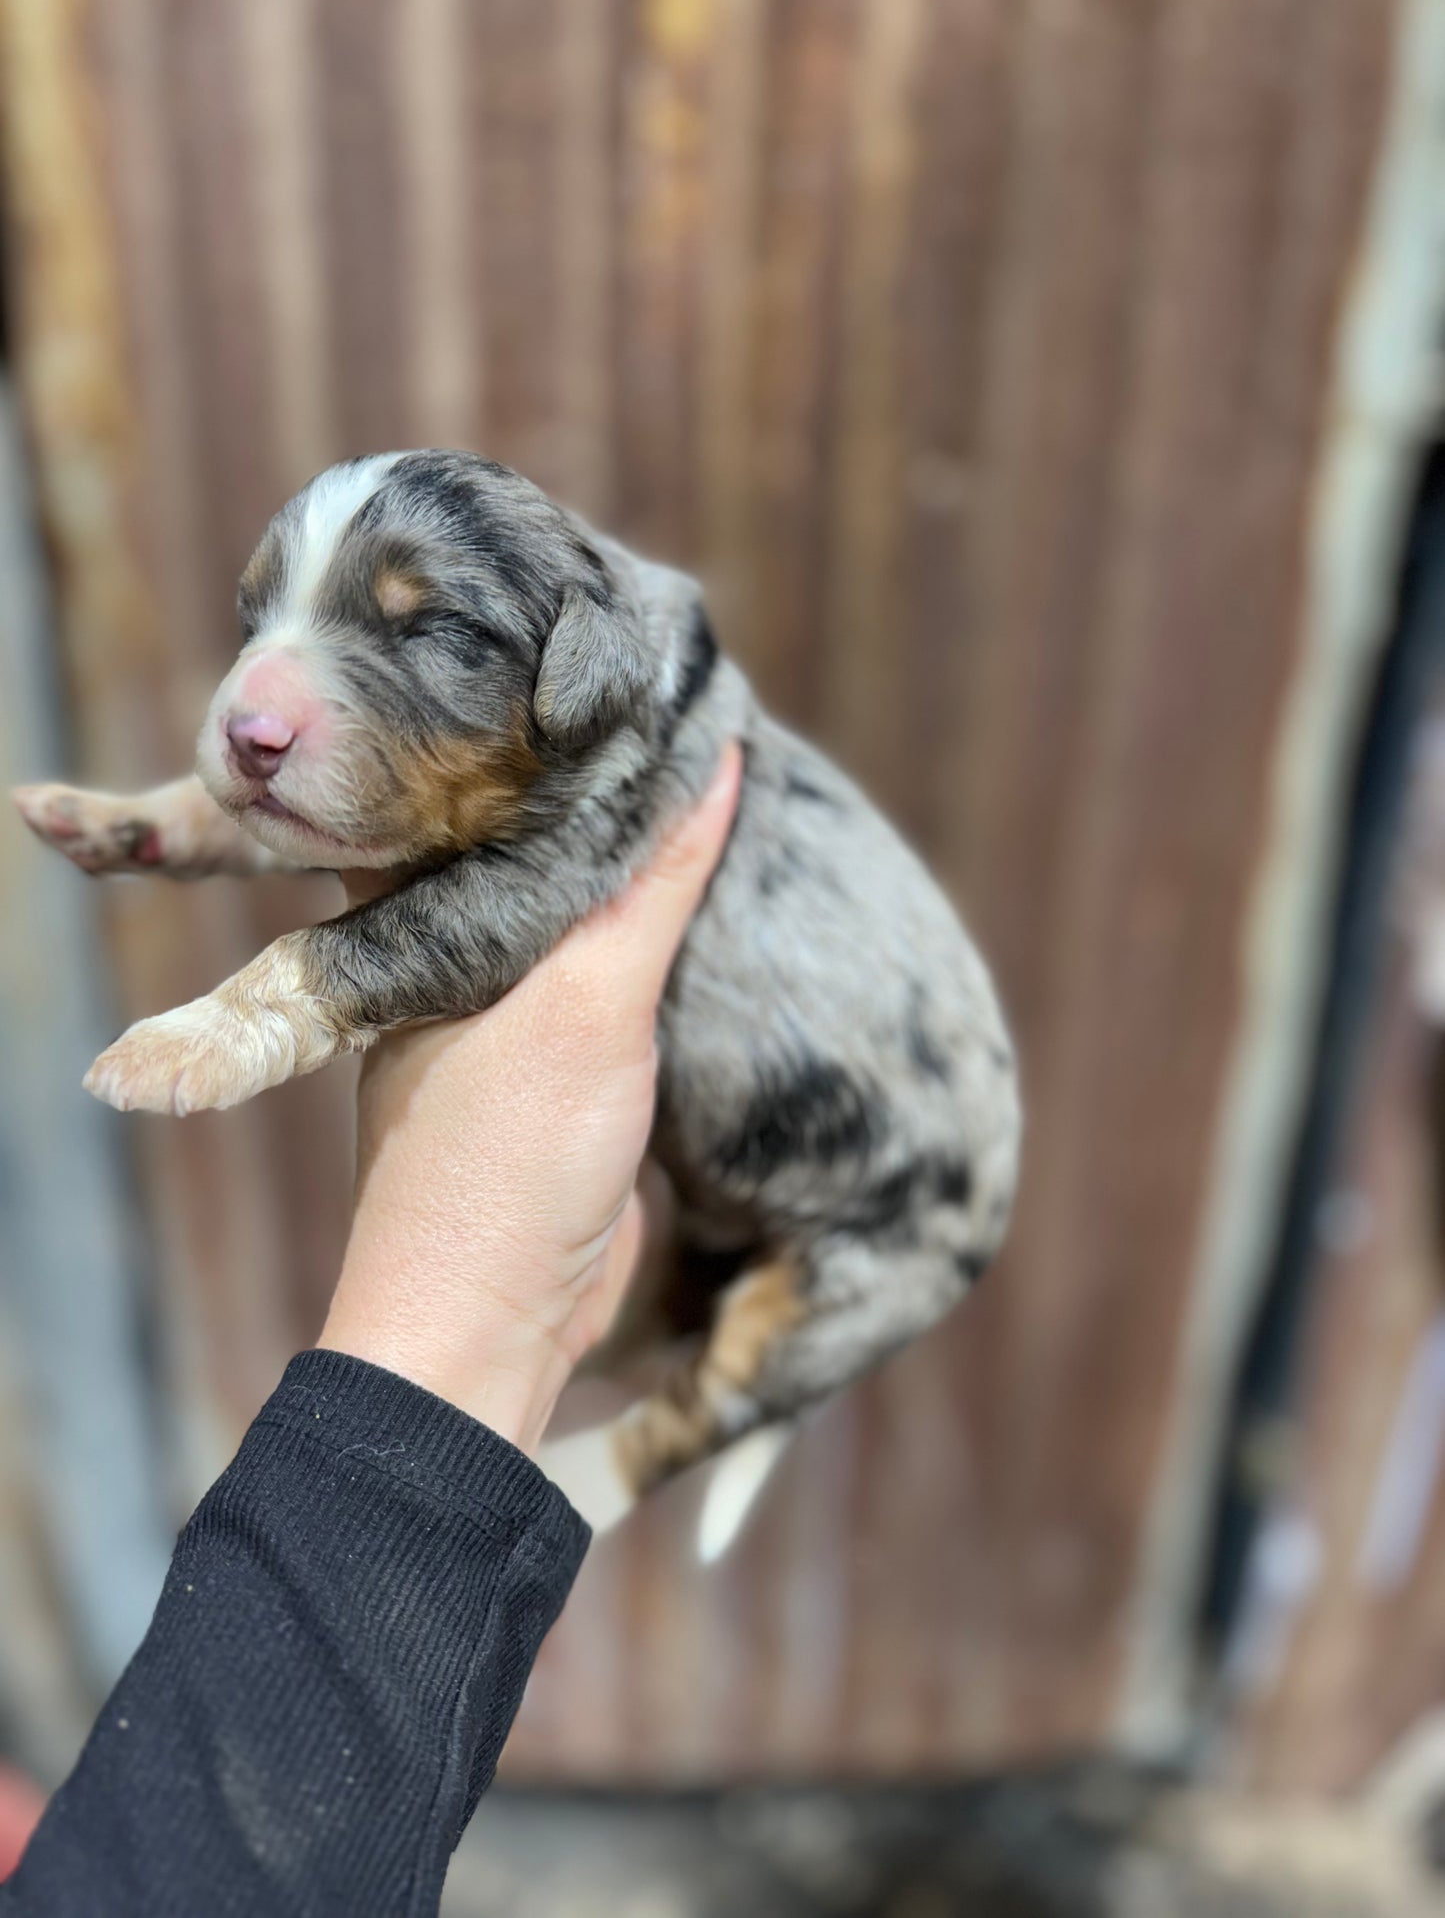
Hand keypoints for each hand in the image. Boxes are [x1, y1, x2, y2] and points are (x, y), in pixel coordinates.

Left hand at [316, 747, 741, 1452]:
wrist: (490, 1327)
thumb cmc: (503, 1162)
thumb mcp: (588, 1007)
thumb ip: (647, 888)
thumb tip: (714, 758)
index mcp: (419, 922)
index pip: (454, 779)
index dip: (507, 711)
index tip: (578, 644)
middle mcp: (449, 954)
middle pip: (520, 836)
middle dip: (584, 778)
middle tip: (662, 691)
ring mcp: (498, 1010)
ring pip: (564, 906)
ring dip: (620, 856)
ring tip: (693, 768)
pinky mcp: (550, 1064)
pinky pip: (600, 971)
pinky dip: (643, 931)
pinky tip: (696, 892)